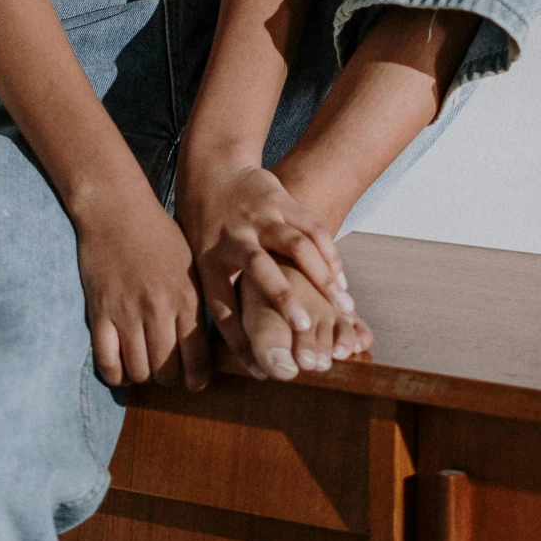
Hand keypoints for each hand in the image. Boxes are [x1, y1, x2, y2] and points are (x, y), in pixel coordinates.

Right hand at [73, 184, 210, 393]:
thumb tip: (206, 344)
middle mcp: (159, 311)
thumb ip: (198, 305)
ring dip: (142, 375)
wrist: (117, 209)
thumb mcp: (192, 266)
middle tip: (165, 369)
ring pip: (139, 373)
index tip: (193, 380)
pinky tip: (120, 367)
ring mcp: (127, 313)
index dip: (197, 380)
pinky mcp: (100, 313)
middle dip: (168, 379)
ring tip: (143, 364)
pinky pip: (107, 363)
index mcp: (188, 299)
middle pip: (167, 374)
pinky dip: (115, 374)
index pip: (198, 361)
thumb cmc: (159, 234)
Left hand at [175, 151, 357, 378]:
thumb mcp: (198, 261)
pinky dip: (330, 254)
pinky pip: (312, 227)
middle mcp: (234, 238)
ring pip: (295, 246)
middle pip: (259, 270)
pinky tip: (341, 280)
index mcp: (209, 261)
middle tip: (304, 328)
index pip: (222, 306)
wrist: (213, 170)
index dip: (241, 342)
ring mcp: (260, 217)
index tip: (263, 371)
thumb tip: (228, 352)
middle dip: (283, 299)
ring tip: (342, 307)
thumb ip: (218, 298)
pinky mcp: (282, 200)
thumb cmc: (207, 229)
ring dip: (321, 278)